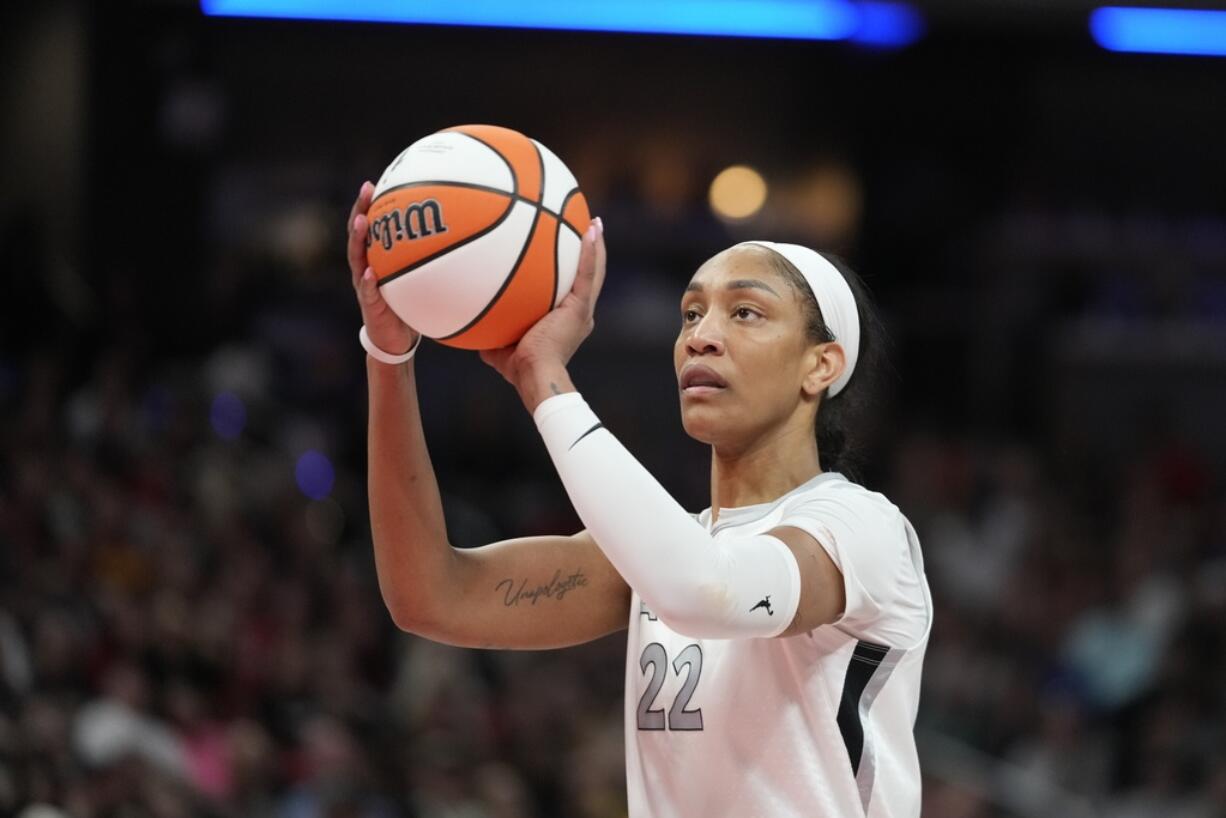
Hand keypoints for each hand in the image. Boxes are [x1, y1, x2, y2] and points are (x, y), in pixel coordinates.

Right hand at [347, 181, 417, 356]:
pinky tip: (371, 272)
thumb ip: (428, 261)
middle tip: (367, 190)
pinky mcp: (369, 305)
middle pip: (358, 234)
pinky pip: (368, 292)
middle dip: (360, 210)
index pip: (369, 226)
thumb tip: (458, 240)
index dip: (368, 205)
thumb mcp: (418, 279)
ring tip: (363, 222)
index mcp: (375, 258)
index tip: (373, 183)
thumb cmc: (407, 305)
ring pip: (357, 258)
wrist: (396, 339)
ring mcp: (364, 285)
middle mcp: (365, 267)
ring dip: (359, 239)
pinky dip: (369, 282)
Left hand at [480, 218, 605, 401]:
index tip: (568, 252)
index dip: (573, 271)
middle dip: (588, 252)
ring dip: (595, 245)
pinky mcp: (581, 307)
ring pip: (594, 271)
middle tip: (587, 228)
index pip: (572, 290)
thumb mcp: (499, 347)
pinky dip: (590, 251)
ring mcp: (583, 310)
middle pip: (588, 276)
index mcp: (567, 320)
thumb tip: (468, 325)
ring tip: (595, 221)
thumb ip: (490, 333)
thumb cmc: (518, 369)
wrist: (535, 375)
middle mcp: (580, 313)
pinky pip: (587, 273)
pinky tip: (591, 229)